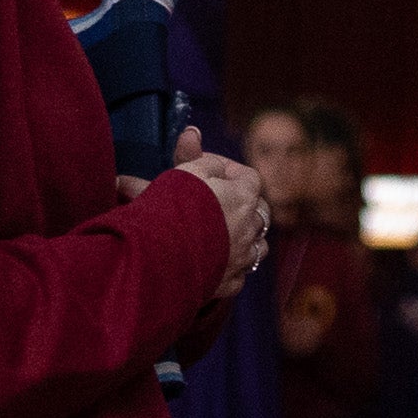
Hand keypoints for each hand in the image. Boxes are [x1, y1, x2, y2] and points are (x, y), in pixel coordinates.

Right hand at [169, 140, 269, 301]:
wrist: (160, 259)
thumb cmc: (173, 210)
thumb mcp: (184, 173)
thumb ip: (194, 154)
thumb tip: (193, 133)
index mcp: (244, 197)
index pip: (249, 177)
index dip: (230, 171)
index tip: (208, 171)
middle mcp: (250, 229)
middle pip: (257, 211)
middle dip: (241, 205)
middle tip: (218, 202)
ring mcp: (242, 259)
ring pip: (256, 245)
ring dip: (243, 237)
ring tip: (223, 233)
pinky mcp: (229, 284)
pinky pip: (238, 272)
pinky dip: (229, 266)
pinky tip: (215, 262)